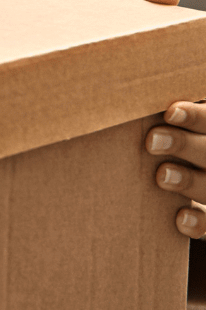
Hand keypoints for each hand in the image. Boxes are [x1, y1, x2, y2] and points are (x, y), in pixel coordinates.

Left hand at [150, 102, 205, 237]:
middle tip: (151, 141)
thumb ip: (149, 113)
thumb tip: (111, 87)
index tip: (169, 112)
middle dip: (184, 145)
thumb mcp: (157, 122)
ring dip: (188, 180)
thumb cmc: (152, 134)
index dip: (195, 116)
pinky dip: (197, 222)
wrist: (164, 175)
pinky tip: (179, 218)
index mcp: (203, 130)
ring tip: (160, 175)